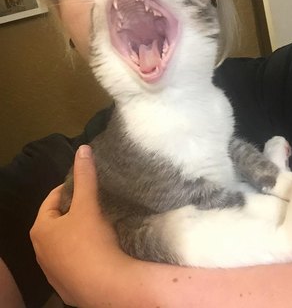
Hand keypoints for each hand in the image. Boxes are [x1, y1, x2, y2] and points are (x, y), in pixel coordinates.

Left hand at [30, 145, 122, 305]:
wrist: (106, 286)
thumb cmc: (91, 241)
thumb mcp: (88, 204)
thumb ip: (85, 176)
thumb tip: (83, 148)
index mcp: (40, 230)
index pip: (51, 200)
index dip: (68, 187)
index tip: (85, 184)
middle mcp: (41, 252)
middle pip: (57, 221)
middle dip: (73, 210)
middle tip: (93, 203)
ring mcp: (53, 270)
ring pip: (65, 241)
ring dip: (77, 231)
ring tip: (97, 224)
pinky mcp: (66, 284)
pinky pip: (73, 259)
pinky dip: (82, 250)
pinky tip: (98, 248)